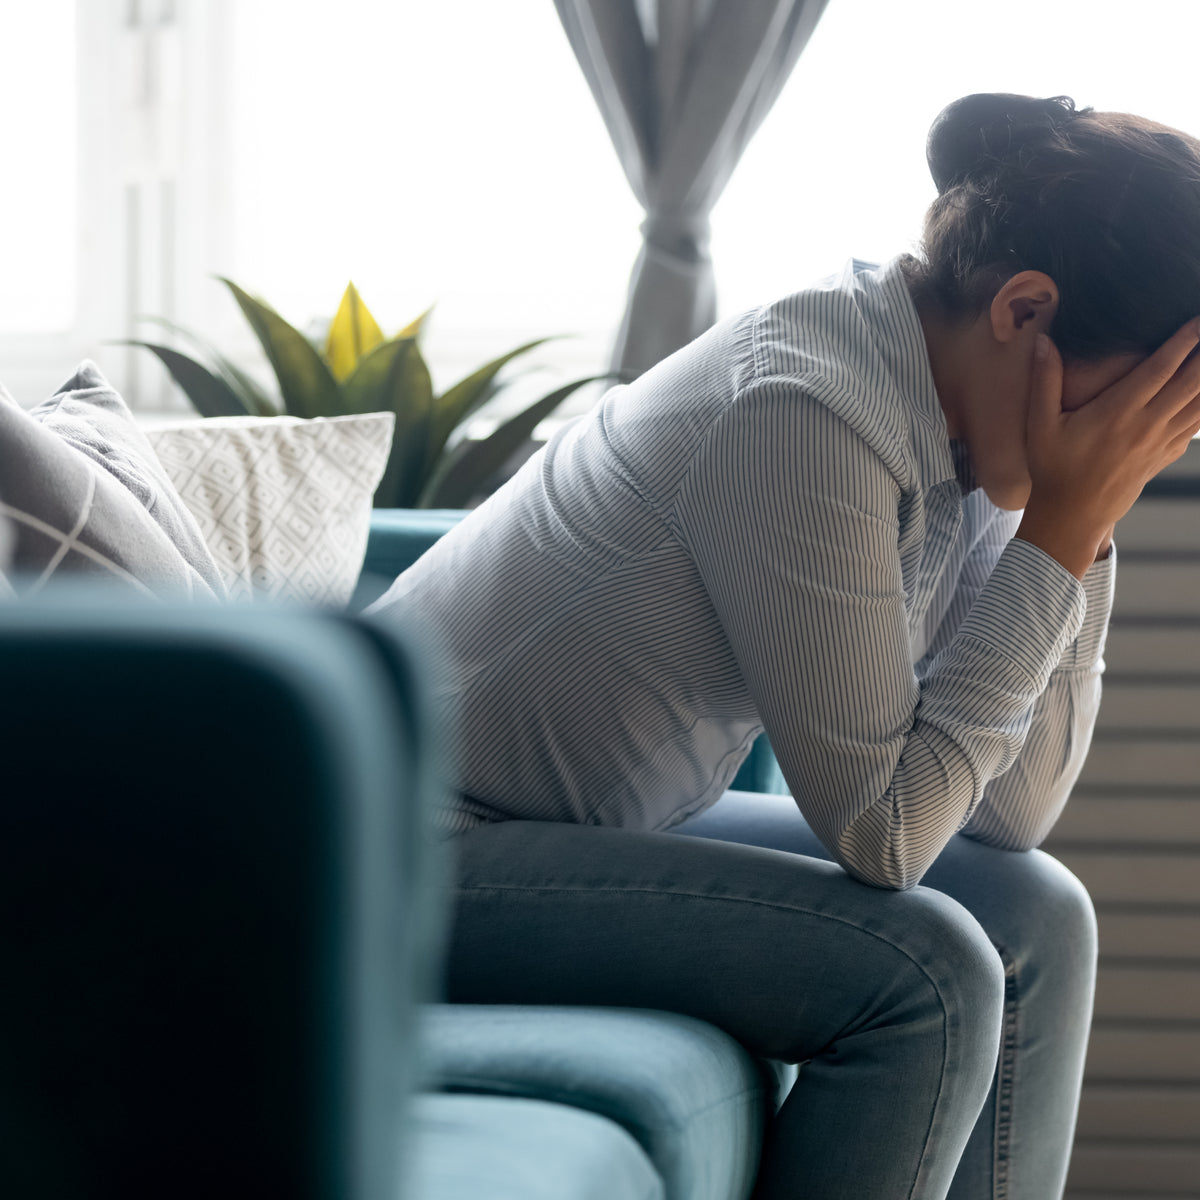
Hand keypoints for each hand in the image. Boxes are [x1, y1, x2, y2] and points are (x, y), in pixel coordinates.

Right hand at [1017, 320, 1199, 577]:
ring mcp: (1160, 441)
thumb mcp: (1039, 426)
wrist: (1073, 515)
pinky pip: (1196, 424)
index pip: (1160, 368)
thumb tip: (1043, 342)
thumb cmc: (1053, 469)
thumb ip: (1044, 381)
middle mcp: (1146, 424)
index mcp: (1118, 412)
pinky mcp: (1165, 454)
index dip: (1184, 340)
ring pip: (1199, 402)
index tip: (1197, 318)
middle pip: (1191, 381)